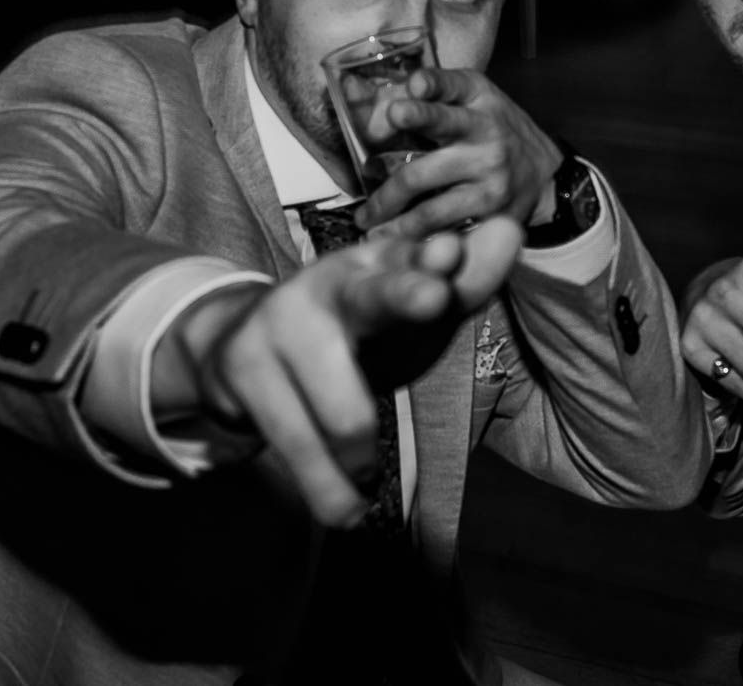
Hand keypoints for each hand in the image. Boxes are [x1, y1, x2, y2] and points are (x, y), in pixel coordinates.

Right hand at [165, 218, 521, 525]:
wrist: (234, 347)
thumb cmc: (351, 332)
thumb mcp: (405, 313)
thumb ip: (463, 285)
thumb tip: (508, 231)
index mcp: (377, 266)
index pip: (415, 260)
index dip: (434, 260)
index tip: (453, 252)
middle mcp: (329, 284)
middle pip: (377, 296)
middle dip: (408, 295)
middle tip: (436, 298)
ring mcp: (281, 323)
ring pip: (346, 417)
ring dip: (362, 463)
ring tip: (365, 492)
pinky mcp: (242, 369)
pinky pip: (300, 447)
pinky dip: (330, 491)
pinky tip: (345, 510)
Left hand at [355, 68, 563, 238]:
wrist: (545, 172)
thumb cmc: (494, 126)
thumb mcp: (475, 95)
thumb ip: (435, 88)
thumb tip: (385, 88)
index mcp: (478, 107)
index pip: (447, 99)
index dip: (421, 106)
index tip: (396, 111)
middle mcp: (486, 143)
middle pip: (424, 173)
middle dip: (389, 191)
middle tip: (363, 206)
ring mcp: (491, 184)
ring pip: (432, 210)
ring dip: (394, 221)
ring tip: (368, 228)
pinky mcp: (495, 216)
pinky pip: (449, 231)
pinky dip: (420, 241)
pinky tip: (398, 245)